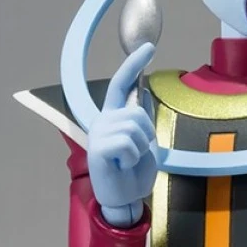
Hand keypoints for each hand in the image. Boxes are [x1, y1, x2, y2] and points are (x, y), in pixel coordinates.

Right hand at [87, 43, 157, 226]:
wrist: (124, 199)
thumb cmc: (133, 173)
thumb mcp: (145, 143)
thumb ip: (142, 120)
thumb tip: (143, 93)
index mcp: (113, 117)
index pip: (121, 84)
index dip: (133, 64)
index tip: (148, 47)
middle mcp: (103, 120)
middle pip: (136, 112)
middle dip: (146, 134)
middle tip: (138, 153)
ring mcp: (99, 133)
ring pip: (135, 128)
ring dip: (141, 148)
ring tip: (129, 160)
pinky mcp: (98, 148)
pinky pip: (128, 143)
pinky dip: (133, 158)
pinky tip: (123, 166)